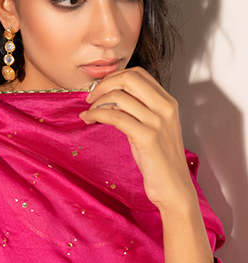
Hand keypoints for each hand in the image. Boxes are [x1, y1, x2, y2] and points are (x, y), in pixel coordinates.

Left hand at [79, 67, 194, 211]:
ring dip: (96, 102)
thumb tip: (112, 96)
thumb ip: (139, 109)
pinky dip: (97, 114)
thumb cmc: (159, 160)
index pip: (138, 73)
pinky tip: (89, 119)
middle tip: (90, 97)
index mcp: (168, 102)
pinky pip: (115, 116)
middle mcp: (166, 107)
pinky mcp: (147, 137)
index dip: (114, 77)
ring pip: (119, 97)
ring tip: (88, 113)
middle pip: (128, 78)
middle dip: (104, 84)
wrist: (174, 188)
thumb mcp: (152, 128)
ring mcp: (158, 122)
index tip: (101, 89)